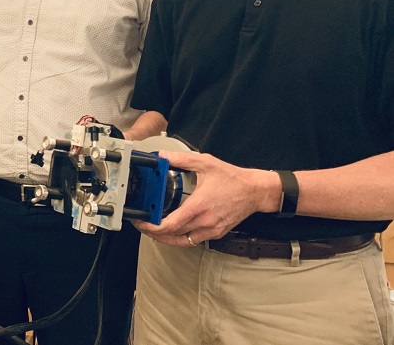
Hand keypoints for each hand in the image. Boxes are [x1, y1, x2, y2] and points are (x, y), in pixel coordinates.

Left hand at [133, 150, 278, 247]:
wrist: (255, 191)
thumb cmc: (233, 179)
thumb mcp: (205, 163)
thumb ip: (181, 159)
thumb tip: (162, 156)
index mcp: (199, 206)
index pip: (171, 225)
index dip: (153, 226)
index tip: (142, 221)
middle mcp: (204, 221)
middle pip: (173, 236)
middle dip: (154, 232)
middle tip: (143, 224)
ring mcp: (211, 229)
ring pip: (183, 242)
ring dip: (166, 239)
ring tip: (154, 230)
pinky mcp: (216, 232)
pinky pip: (194, 240)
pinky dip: (180, 238)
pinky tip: (174, 231)